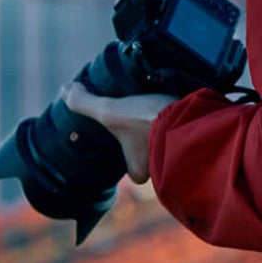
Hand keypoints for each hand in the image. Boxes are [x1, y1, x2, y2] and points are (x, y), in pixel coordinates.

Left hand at [60, 79, 179, 185]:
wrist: (188, 117)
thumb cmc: (146, 121)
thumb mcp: (109, 111)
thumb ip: (85, 103)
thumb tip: (65, 89)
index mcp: (139, 168)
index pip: (134, 173)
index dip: (132, 160)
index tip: (129, 143)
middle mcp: (162, 167)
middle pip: (153, 159)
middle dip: (152, 145)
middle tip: (148, 126)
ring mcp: (182, 152)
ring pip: (173, 146)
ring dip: (170, 134)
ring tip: (164, 114)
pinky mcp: (196, 136)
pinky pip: (188, 134)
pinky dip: (186, 125)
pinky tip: (181, 110)